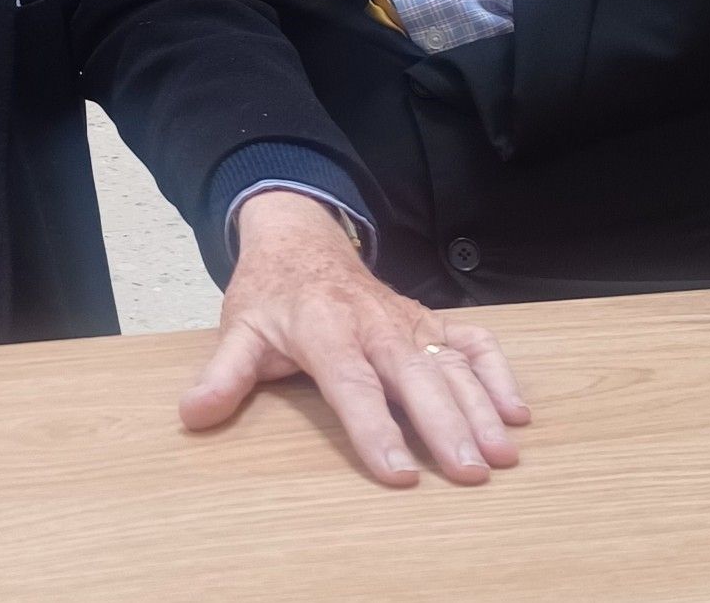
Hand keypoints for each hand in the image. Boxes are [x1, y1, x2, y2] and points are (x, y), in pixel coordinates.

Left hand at [180, 191, 528, 486]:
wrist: (300, 237)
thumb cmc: (271, 294)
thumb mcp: (240, 329)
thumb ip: (223, 375)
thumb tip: (193, 414)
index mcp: (325, 328)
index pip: (352, 384)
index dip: (375, 428)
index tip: (399, 472)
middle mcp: (374, 323)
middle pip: (413, 375)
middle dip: (445, 423)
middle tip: (470, 472)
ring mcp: (407, 320)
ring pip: (450, 361)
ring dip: (480, 405)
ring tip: (503, 452)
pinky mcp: (429, 319)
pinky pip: (472, 339)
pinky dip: (497, 369)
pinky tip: (516, 409)